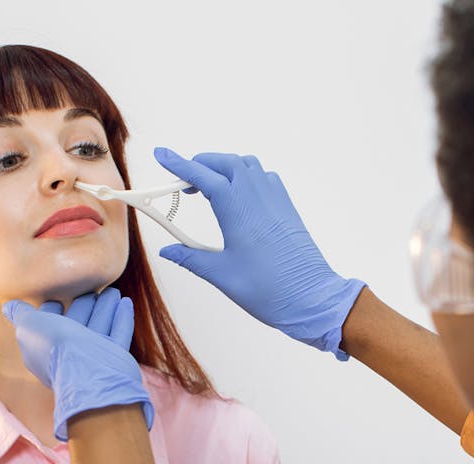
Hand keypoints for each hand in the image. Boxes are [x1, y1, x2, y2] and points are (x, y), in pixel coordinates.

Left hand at [2, 287, 153, 441]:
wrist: (88, 372)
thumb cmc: (55, 347)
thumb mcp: (29, 326)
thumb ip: (20, 315)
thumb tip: (9, 307)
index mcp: (44, 347)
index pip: (48, 324)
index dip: (51, 310)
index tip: (58, 295)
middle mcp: (67, 353)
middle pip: (76, 323)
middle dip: (84, 305)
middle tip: (94, 288)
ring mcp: (92, 357)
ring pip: (99, 326)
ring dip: (105, 307)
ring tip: (113, 290)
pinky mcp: (114, 358)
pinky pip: (118, 333)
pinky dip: (121, 318)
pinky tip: (125, 302)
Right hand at [153, 147, 368, 358]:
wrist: (312, 298)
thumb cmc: (269, 288)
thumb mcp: (221, 274)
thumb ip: (191, 258)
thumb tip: (167, 250)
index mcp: (238, 209)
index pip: (203, 176)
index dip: (179, 164)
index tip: (161, 154)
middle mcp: (258, 196)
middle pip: (224, 163)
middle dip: (200, 164)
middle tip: (181, 180)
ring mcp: (275, 198)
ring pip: (246, 165)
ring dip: (224, 167)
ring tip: (207, 187)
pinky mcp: (286, 207)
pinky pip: (264, 177)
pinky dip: (245, 176)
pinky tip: (238, 196)